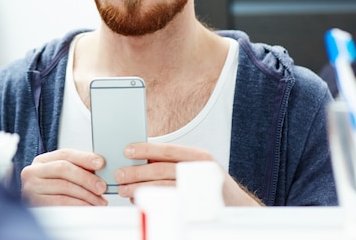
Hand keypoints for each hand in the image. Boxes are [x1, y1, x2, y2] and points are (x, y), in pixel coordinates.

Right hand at [20, 148, 108, 205]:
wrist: (32, 216)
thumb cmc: (49, 194)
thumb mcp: (58, 177)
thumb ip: (75, 169)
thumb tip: (99, 166)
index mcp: (41, 161)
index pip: (65, 154)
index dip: (84, 158)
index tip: (100, 163)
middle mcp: (33, 172)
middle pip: (64, 169)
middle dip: (87, 178)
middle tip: (102, 186)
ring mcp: (32, 188)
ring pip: (65, 187)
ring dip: (87, 195)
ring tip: (99, 200)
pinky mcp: (35, 204)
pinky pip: (62, 203)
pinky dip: (79, 205)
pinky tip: (88, 207)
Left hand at [114, 142, 262, 205]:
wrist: (236, 206)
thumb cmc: (207, 184)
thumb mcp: (194, 167)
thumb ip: (171, 162)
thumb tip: (140, 159)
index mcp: (198, 157)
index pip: (168, 149)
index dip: (146, 149)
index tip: (127, 150)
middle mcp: (200, 171)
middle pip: (162, 169)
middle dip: (137, 172)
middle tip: (120, 175)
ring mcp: (199, 190)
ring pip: (163, 186)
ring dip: (140, 188)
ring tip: (124, 190)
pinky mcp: (195, 207)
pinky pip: (168, 202)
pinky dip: (151, 200)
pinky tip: (139, 199)